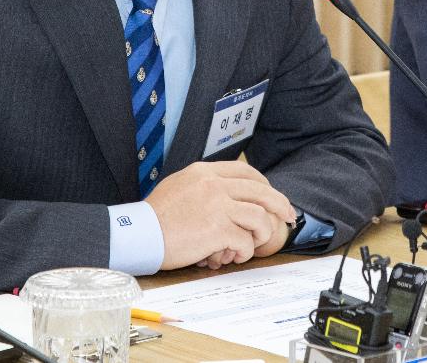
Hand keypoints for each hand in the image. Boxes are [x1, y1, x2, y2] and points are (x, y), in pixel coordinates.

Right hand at [147, 160, 295, 270]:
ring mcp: (217, 205)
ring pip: (259, 217)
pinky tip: (232, 256)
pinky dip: (243, 251)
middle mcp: (214, 183)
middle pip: (261, 191)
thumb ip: (205, 186)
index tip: (273, 197)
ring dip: (260, 234)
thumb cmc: (155, 217)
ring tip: (248, 246)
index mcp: (205, 171)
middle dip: (280, 206)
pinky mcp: (217, 228)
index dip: (265, 185)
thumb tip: (229, 195)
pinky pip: (245, 240)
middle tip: (288, 217)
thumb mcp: (180, 185)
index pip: (246, 172)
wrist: (138, 234)